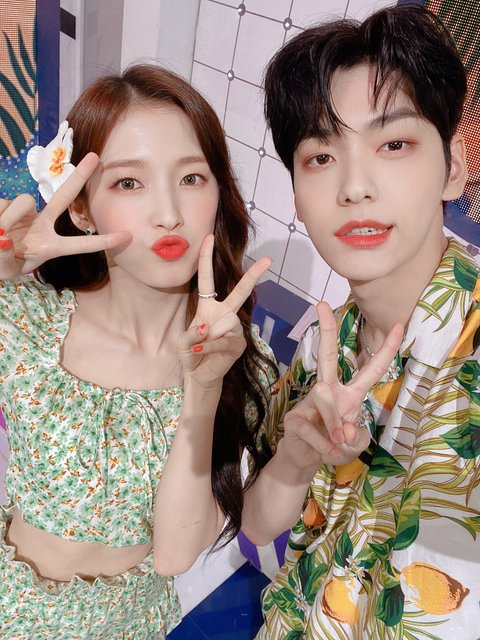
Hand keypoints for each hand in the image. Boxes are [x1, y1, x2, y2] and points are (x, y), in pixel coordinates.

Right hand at [0, 153, 130, 277]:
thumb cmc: (0, 263)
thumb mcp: (4, 268)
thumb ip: (4, 255)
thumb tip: (3, 235)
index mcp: (50, 246)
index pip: (80, 244)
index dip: (103, 241)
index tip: (127, 236)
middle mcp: (42, 225)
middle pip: (64, 196)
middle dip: (80, 176)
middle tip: (95, 157)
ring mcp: (25, 212)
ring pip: (23, 202)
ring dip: (7, 218)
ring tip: (0, 232)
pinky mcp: (6, 201)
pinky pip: (3, 203)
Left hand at [178, 234, 270, 389]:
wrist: (200, 375)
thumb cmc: (192, 353)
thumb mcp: (183, 342)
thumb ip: (192, 334)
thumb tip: (209, 329)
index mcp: (209, 307)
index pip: (207, 279)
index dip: (206, 259)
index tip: (209, 238)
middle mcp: (225, 314)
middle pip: (240, 291)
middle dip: (254, 275)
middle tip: (268, 259)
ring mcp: (234, 329)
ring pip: (224, 323)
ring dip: (207, 336)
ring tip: (199, 347)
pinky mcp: (239, 344)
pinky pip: (223, 340)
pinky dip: (209, 346)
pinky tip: (200, 350)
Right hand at [282, 301, 402, 471]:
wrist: (305, 459)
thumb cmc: (334, 446)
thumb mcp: (355, 447)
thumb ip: (356, 439)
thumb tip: (343, 430)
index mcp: (350, 394)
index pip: (371, 369)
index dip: (386, 349)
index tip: (398, 324)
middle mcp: (330, 390)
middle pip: (327, 356)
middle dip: (325, 330)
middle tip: (320, 304)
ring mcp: (310, 401)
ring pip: (325, 401)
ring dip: (334, 429)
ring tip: (336, 446)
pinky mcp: (294, 416)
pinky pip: (312, 429)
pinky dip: (322, 446)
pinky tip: (321, 450)